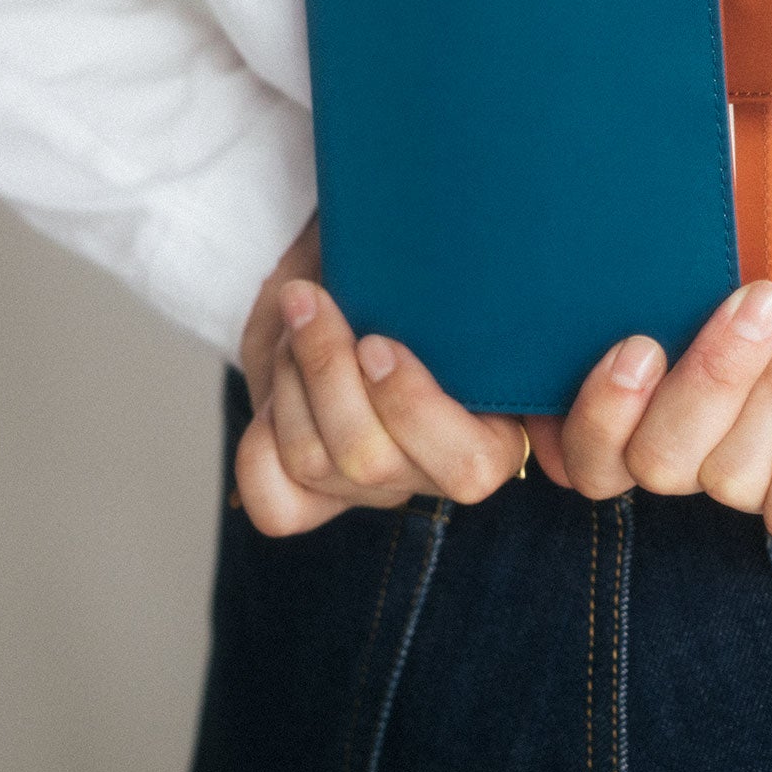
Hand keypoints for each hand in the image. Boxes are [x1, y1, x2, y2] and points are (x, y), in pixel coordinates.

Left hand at [233, 215, 527, 535]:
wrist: (345, 282)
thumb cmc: (406, 277)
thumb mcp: (442, 280)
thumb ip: (475, 294)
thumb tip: (510, 266)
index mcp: (492, 432)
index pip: (471, 468)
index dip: (412, 407)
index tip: (377, 340)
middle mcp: (431, 471)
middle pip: (370, 460)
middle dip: (327, 369)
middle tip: (313, 302)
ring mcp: (371, 488)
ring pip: (315, 463)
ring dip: (289, 376)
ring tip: (296, 314)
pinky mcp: (312, 496)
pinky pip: (277, 505)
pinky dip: (260, 442)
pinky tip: (278, 387)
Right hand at [526, 100, 771, 543]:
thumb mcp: (712, 248)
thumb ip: (640, 299)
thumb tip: (568, 326)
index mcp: (664, 388)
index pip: (587, 450)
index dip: (581, 423)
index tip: (626, 350)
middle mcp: (709, 439)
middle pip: (642, 467)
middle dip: (692, 385)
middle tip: (746, 307)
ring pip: (719, 477)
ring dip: (770, 389)